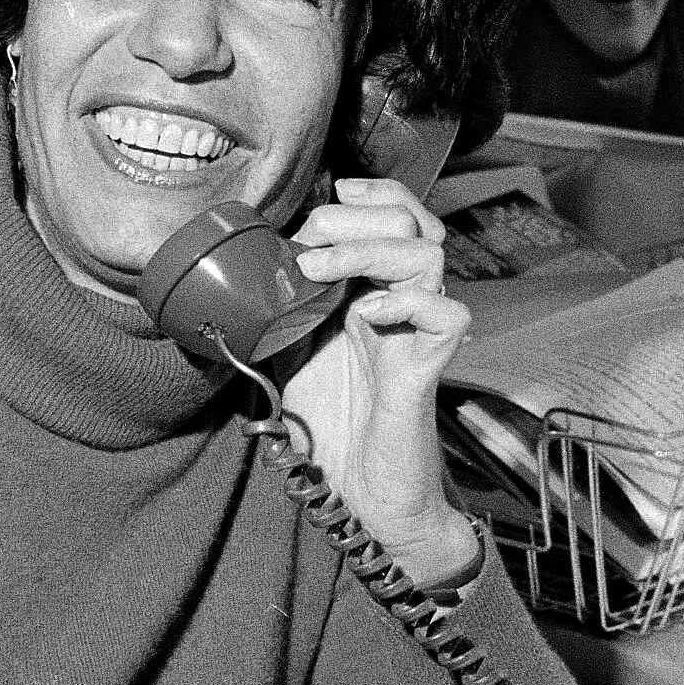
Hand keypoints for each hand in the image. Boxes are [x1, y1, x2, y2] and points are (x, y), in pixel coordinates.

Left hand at [280, 177, 478, 586]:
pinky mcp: (429, 367)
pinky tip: (366, 316)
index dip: (372, 193)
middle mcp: (403, 301)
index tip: (331, 195)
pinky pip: (448, 313)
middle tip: (310, 244)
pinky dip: (406, 302)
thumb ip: (276, 307)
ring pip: (428, 254)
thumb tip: (235, 268)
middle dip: (355, 218)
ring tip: (319, 272)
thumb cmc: (329, 423)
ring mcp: (418, 331)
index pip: (397, 213)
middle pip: (411, 222)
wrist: (356, 491)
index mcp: (374, 288)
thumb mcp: (286, 349)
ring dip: (366, 250)